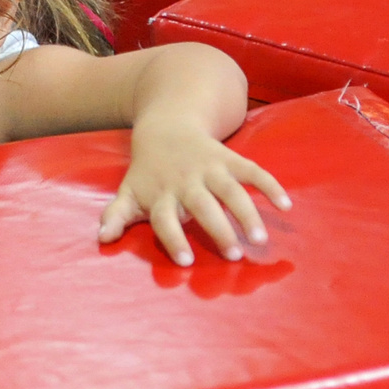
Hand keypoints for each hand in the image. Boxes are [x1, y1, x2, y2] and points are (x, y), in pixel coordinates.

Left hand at [100, 123, 291, 265]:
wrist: (166, 127)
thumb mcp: (128, 192)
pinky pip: (254, 172)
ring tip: (260, 239)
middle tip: (234, 256)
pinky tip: (286, 205)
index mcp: (161, 195)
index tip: (186, 262)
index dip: (174, 239)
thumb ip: (115, 216)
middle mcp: (187, 182)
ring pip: (232, 191)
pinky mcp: (231, 159)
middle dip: (219, 230)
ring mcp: (211, 169)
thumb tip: (102, 239)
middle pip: (204, 207)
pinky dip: (271, 186)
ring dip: (248, 213)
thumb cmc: (148, 172)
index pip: (165, 220)